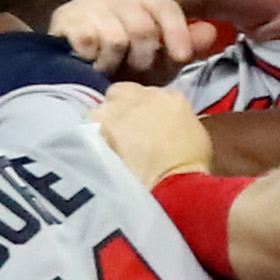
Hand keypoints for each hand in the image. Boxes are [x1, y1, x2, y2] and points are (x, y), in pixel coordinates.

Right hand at [52, 0, 217, 81]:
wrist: (75, 73)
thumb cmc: (121, 64)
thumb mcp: (161, 60)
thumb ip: (186, 45)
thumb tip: (211, 33)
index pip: (166, 7)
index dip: (177, 34)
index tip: (181, 58)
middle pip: (143, 27)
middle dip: (143, 58)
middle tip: (135, 72)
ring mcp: (88, 1)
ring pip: (117, 38)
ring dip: (116, 64)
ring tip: (110, 69)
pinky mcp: (65, 16)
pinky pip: (90, 43)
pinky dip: (93, 62)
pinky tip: (89, 64)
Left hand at [90, 79, 208, 187]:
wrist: (174, 186)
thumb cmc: (191, 168)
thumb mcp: (194, 135)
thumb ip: (172, 120)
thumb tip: (158, 125)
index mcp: (170, 97)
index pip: (144, 93)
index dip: (137, 110)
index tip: (137, 126)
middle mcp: (142, 96)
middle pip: (118, 94)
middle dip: (117, 111)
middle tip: (119, 134)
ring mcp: (118, 110)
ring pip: (99, 110)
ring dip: (101, 125)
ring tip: (105, 147)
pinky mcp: (99, 127)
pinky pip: (85, 128)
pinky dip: (88, 139)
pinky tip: (95, 154)